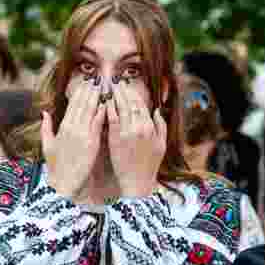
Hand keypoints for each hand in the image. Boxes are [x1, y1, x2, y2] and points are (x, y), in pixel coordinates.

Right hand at [42, 80, 104, 198]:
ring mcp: (82, 134)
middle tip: (98, 79)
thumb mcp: (47, 145)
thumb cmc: (56, 167)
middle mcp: (72, 127)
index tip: (86, 82)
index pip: (73, 104)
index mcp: (62, 126)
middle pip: (82, 103)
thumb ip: (46, 127)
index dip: (80, 92)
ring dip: (97, 96)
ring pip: (91, 110)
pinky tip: (107, 103)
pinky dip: (102, 112)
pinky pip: (98, 123)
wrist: (63, 183)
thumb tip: (44, 112)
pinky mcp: (92, 142)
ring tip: (104, 86)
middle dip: (90, 90)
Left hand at [107, 78, 165, 196]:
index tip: (127, 86)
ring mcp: (126, 132)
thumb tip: (157, 110)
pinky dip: (107, 109)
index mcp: (150, 127)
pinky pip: (110, 119)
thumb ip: (161, 126)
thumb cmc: (149, 165)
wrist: (137, 182)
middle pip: (130, 103)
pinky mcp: (115, 139)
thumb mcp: (161, 145)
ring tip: (108, 88)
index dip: (134, 94)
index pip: (141, 104)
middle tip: (116, 82)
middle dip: (123, 91)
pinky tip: (103, 102)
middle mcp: (139, 127)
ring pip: (120, 108)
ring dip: (114, 96)